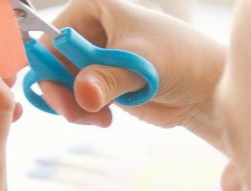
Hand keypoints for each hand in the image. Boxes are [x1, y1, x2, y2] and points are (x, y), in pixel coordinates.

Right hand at [39, 0, 226, 143]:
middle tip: (77, 114)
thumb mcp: (141, 66)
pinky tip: (104, 119)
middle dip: (60, 93)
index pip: (50, 36)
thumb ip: (109, 79)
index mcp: (93, 8)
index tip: (60, 94)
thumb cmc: (179, 60)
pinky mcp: (102, 84)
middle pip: (52, 64)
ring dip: (74, 107)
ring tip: (98, 119)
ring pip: (62, 86)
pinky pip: (77, 100)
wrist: (203, 87)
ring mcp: (94, 59)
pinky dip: (84, 113)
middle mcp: (89, 31)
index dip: (47, 66)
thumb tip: (84, 93)